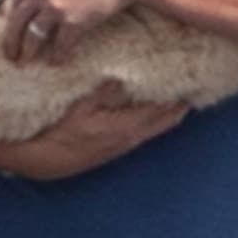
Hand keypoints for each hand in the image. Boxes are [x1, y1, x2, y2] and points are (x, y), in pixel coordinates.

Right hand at [0, 82, 186, 179]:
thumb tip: (123, 76)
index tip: (192, 84)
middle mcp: (130, 139)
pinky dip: (152, 121)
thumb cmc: (58, 133)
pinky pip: (142, 133)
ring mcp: (123, 146)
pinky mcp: (114, 149)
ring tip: (177, 97)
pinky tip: (149, 112)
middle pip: (164, 122)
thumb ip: (103, 91)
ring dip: (166, 114)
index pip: (161, 112)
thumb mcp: (79, 107)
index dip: (179, 99)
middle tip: (194, 89)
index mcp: (125, 127)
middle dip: (179, 107)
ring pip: (154, 129)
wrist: (43, 161)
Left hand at [2, 0, 135, 66]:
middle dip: (10, 43)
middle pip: (16, 22)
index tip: (9, 35)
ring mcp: (56, 7)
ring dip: (28, 53)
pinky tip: (56, 63)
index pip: (14, 3)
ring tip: (27, 63)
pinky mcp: (74, 22)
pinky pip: (59, 46)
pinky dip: (57, 57)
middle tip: (10, 57)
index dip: (10, 22)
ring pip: (33, 37)